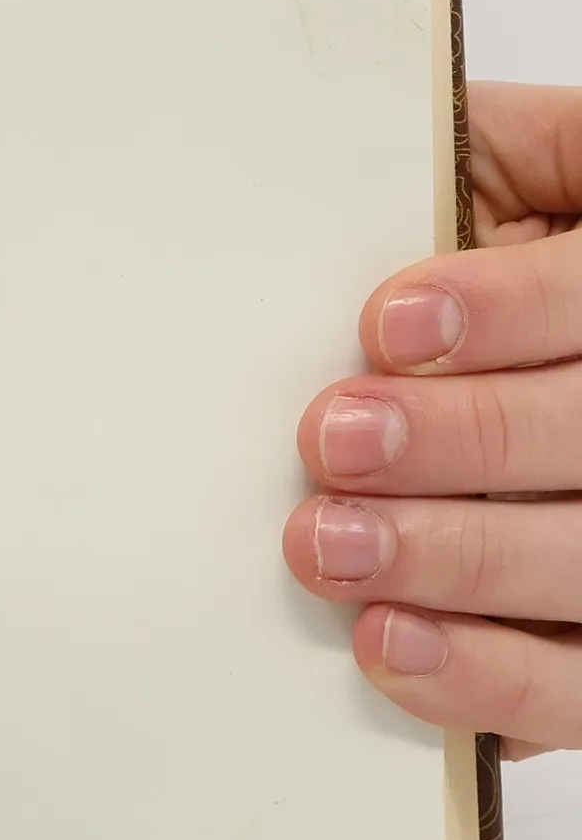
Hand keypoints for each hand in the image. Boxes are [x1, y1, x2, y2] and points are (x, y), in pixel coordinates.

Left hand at [283, 80, 581, 757]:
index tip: (388, 320)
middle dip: (467, 439)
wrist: (502, 357)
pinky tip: (387, 644)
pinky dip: (486, 681)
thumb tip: (382, 169)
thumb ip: (478, 159)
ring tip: (327, 545)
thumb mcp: (505, 168)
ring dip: (455, 557)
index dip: (513, 308)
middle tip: (331, 438)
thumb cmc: (494, 252)